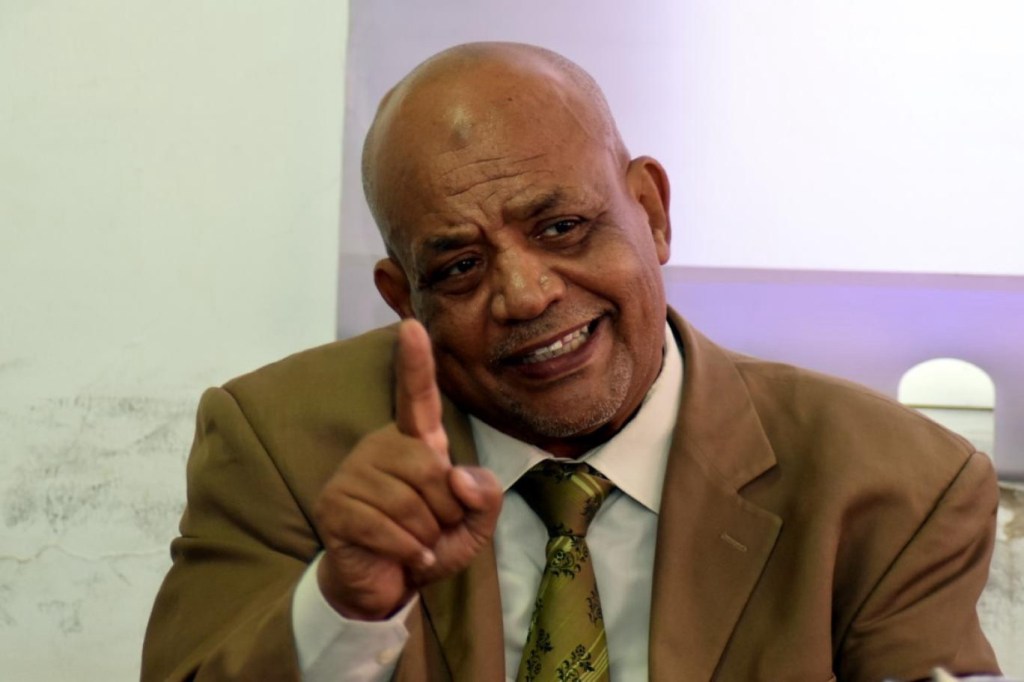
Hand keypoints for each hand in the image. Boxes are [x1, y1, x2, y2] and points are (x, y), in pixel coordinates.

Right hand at [313, 319, 502, 620]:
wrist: (386, 585)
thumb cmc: (430, 544)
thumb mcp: (474, 524)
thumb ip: (484, 497)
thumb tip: (454, 474)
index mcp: (415, 442)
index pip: (416, 396)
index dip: (416, 363)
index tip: (412, 326)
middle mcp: (380, 447)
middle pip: (429, 467)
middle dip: (445, 510)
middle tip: (434, 528)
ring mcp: (352, 473)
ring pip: (409, 501)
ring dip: (426, 535)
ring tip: (417, 542)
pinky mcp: (334, 505)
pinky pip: (386, 527)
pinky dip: (407, 551)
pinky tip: (407, 558)